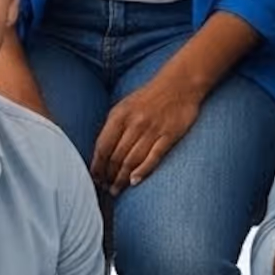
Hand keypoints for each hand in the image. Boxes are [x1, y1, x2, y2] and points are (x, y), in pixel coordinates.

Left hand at [92, 73, 204, 194]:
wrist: (180, 84)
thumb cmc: (149, 97)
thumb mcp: (125, 106)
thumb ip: (113, 126)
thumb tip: (101, 153)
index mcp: (120, 115)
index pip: (103, 147)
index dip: (97, 166)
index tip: (94, 178)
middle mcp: (135, 123)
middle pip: (116, 157)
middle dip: (108, 176)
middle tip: (105, 188)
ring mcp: (153, 130)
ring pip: (132, 160)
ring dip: (121, 179)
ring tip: (117, 190)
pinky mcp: (169, 135)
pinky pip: (153, 157)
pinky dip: (142, 171)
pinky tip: (134, 181)